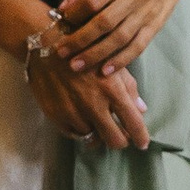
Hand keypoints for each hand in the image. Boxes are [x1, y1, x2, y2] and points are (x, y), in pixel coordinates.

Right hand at [21, 16, 149, 150]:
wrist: (46, 45)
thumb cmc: (84, 50)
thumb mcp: (112, 62)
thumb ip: (129, 87)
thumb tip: (141, 110)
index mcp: (112, 89)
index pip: (133, 123)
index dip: (141, 138)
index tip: (143, 143)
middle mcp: (93, 104)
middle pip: (114, 140)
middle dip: (121, 141)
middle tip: (121, 136)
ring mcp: (73, 112)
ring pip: (93, 139)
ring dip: (98, 133)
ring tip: (98, 122)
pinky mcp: (56, 115)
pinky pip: (74, 134)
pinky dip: (81, 130)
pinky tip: (83, 120)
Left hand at [53, 0, 189, 72]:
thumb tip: (63, 6)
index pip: (93, 0)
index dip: (74, 15)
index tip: (60, 24)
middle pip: (104, 22)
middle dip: (80, 40)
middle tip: (61, 53)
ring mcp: (147, 12)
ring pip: (119, 38)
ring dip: (96, 54)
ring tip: (76, 65)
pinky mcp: (155, 26)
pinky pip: (137, 46)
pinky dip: (121, 60)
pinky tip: (104, 70)